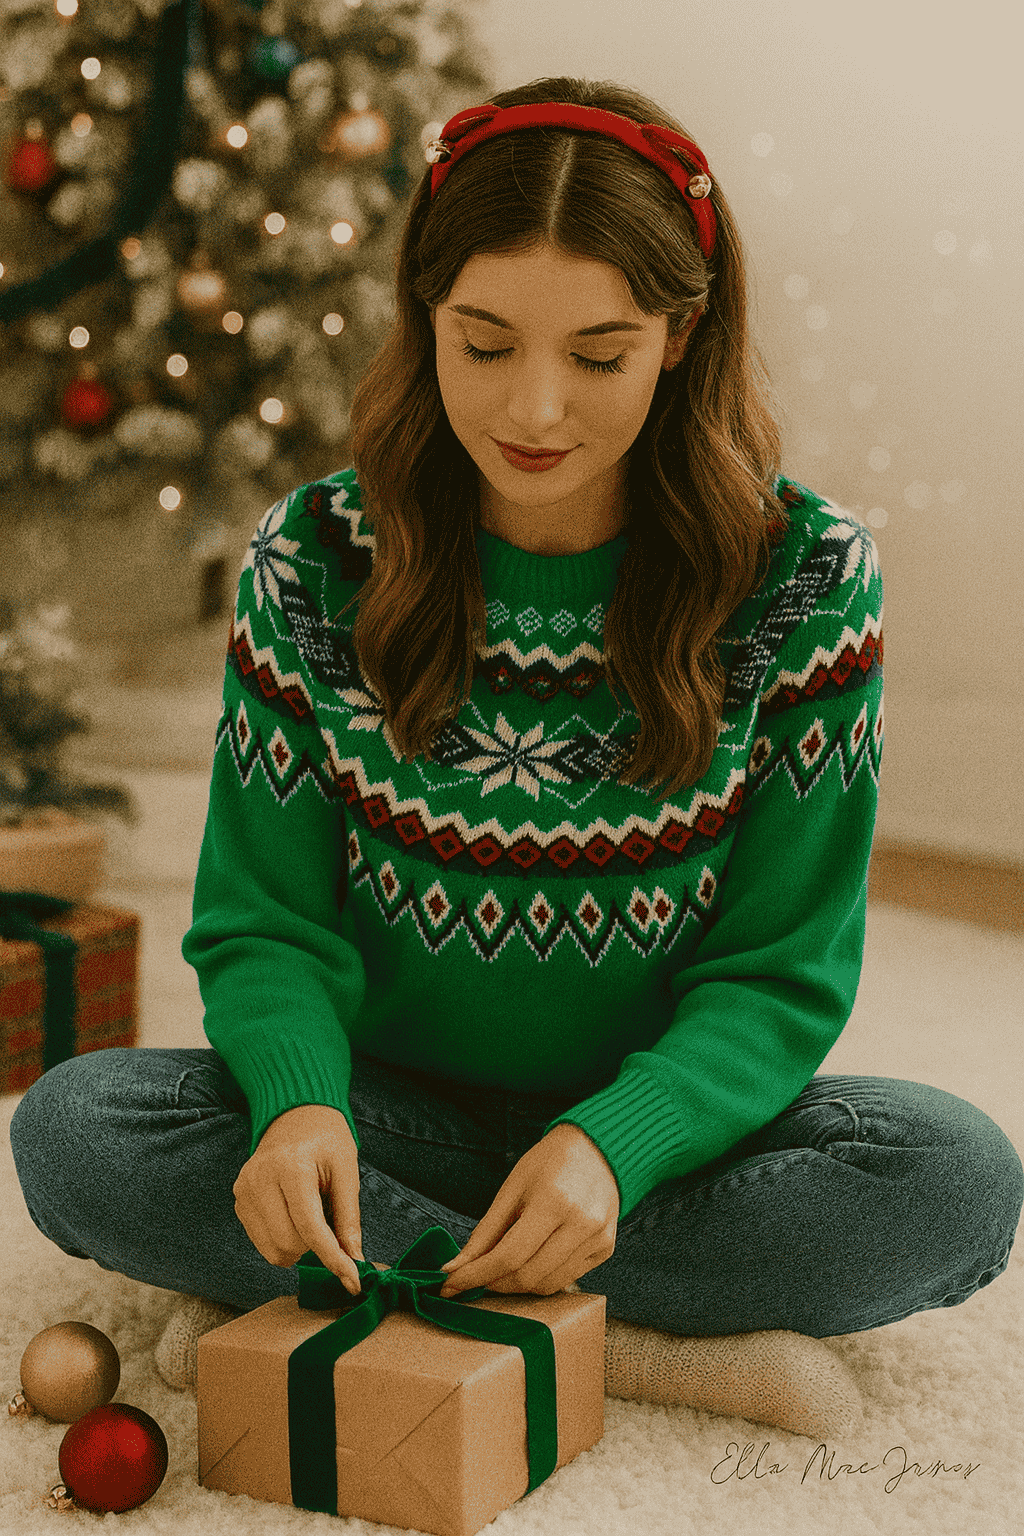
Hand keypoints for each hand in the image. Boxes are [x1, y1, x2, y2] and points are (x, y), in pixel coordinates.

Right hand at [232, 1103, 364, 1295]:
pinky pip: (261, 1241)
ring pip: (272, 1249)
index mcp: (291, 1166)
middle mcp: (260, 1178)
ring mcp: (244, 1190)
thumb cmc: (327, 1139)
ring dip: (298, 1248)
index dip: (333, 1259)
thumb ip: (349, 1217)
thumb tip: (355, 1261)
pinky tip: (293, 1218)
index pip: (311, 1228)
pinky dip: (282, 1241)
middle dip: (315, 1249)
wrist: (295, 1115)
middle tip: (331, 1230)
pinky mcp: (238, 1200)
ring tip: (311, 1219)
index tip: (353, 1281)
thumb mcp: (347, 1170)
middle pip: (289, 1243)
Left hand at [437, 1123, 619, 1298]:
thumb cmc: (550, 1162)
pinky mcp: (606, 1249)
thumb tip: (456, 1267)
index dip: (476, 1275)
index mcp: (554, 1201)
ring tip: (498, 1270)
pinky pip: (565, 1279)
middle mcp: (581, 1224)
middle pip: (527, 1276)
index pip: (509, 1255)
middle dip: (493, 1283)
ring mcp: (598, 1239)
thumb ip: (486, 1231)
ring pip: (547, 1285)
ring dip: (515, 1285)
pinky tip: (528, 1262)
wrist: (597, 1149)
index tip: (451, 1284)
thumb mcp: (512, 1187)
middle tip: (472, 1277)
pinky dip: (540, 1279)